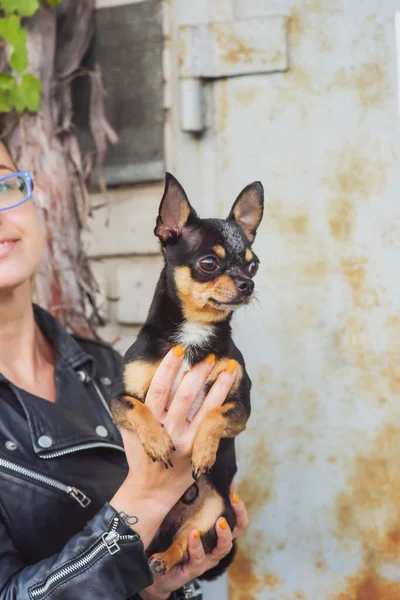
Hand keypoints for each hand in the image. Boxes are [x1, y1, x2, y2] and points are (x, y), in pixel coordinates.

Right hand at [110, 347, 237, 548]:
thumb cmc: (140, 454)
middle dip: (196, 372)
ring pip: (202, 407)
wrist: (151, 490)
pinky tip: (228, 391)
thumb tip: (144, 373)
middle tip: (207, 353)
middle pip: (183, 395)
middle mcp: (167, 430)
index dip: (168, 368)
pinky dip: (220, 404)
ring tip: (226, 366)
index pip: (159, 389)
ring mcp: (184, 441)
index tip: (177, 349)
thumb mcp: (132, 428)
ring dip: (216, 385)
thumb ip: (139, 405)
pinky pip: (211, 423)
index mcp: (147, 421)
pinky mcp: (198, 449)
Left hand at [139, 482, 248, 599]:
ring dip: (223, 534)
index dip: (239, 506)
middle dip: (238, 515)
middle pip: (236, 531)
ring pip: (223, 548)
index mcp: (215, 534)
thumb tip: (193, 477)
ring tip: (219, 522)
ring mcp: (206, 559)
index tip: (233, 490)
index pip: (236, 520)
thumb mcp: (182, 520)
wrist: (158, 572)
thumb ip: (189, 504)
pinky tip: (192, 534)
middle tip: (233, 501)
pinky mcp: (193, 568)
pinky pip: (198, 558)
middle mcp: (215, 546)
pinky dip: (196, 545)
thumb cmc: (172, 542)